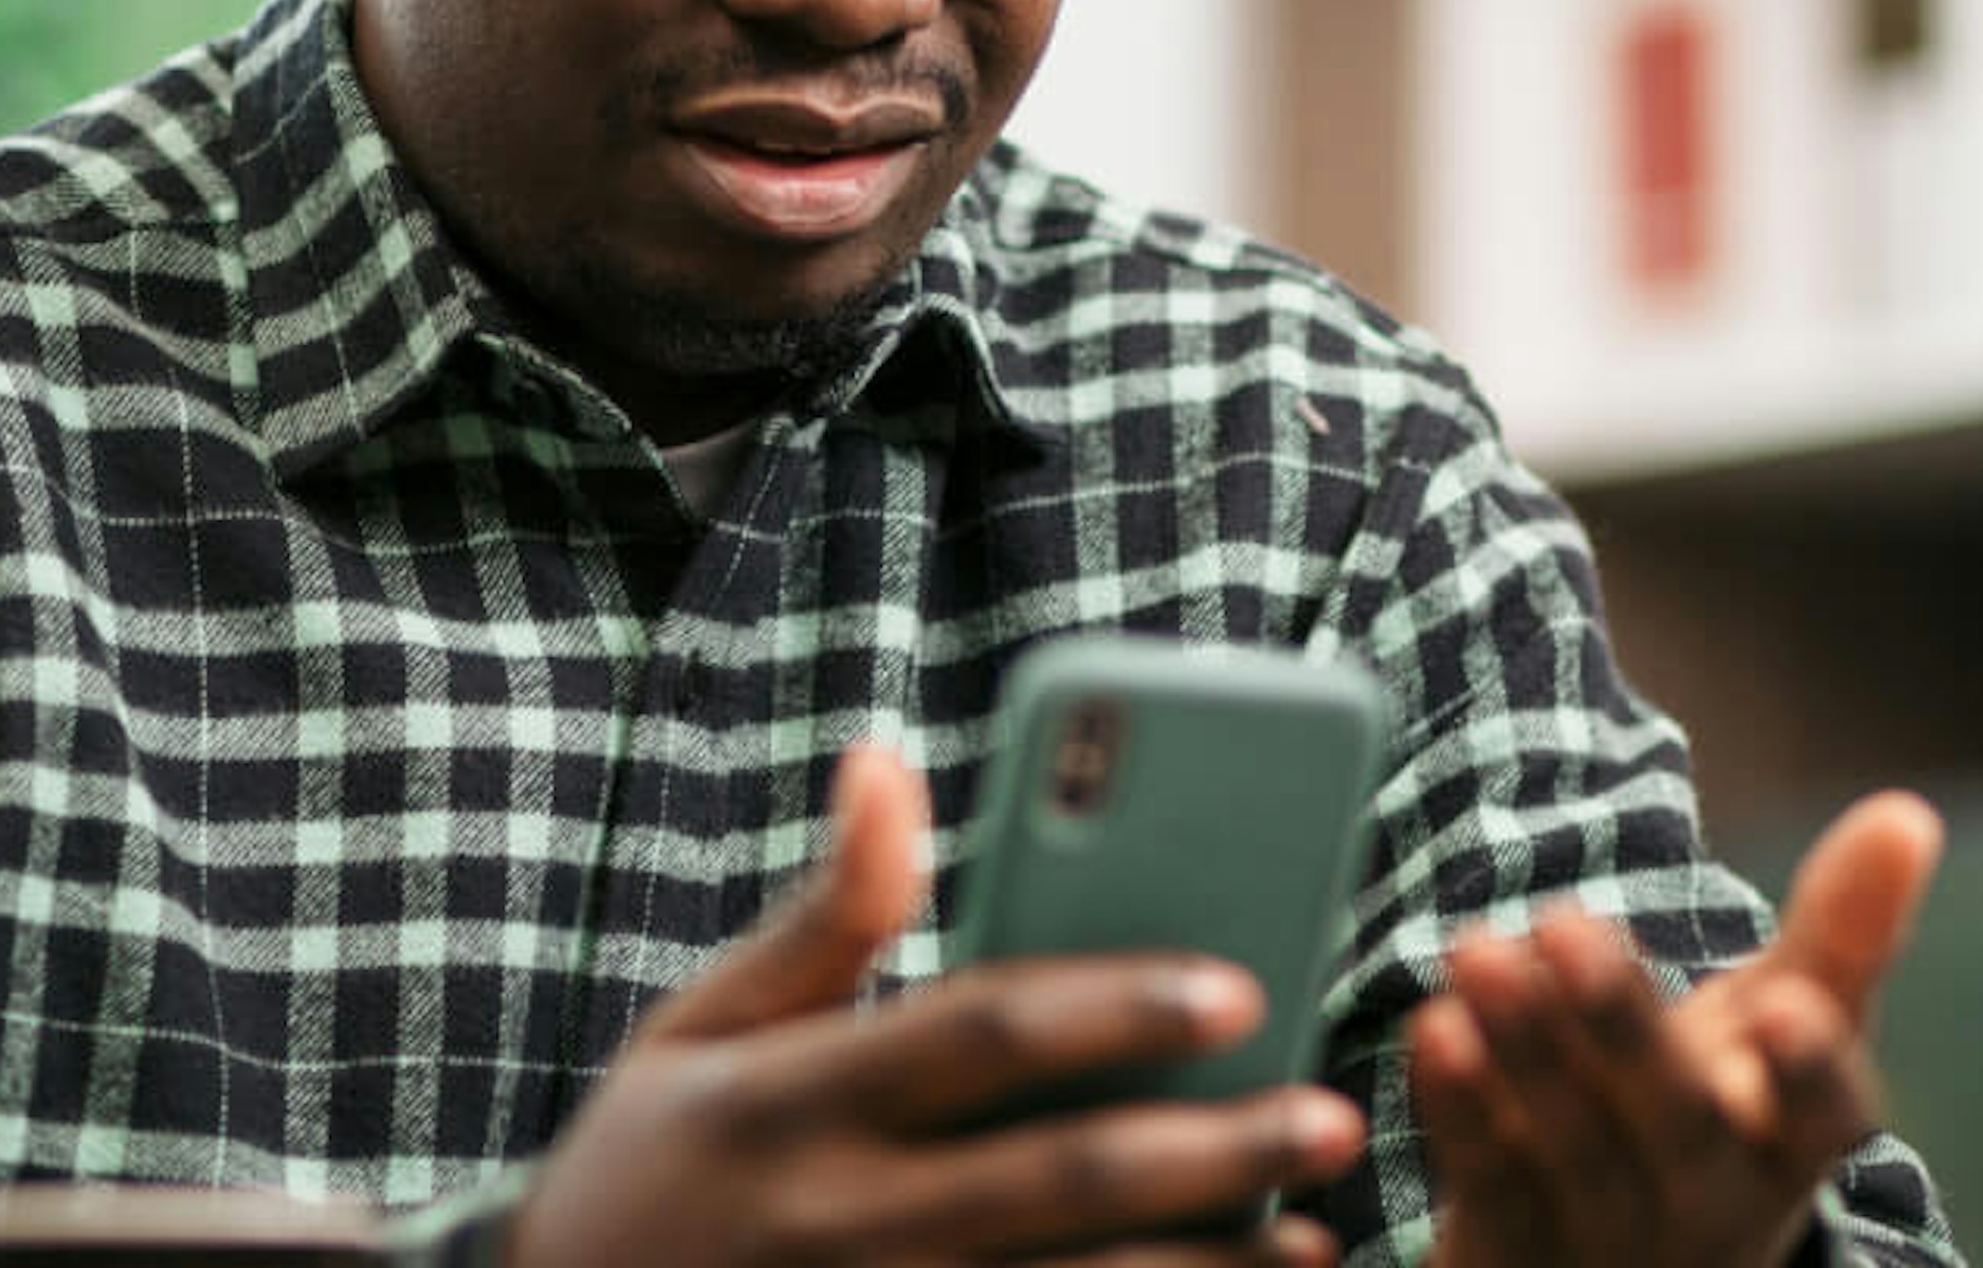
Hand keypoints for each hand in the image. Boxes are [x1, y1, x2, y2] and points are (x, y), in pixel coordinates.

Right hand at [509, 745, 1368, 1267]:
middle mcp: (841, 1219)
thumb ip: (820, 915)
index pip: (980, 1034)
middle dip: (1211, 1150)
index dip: (1114, 1007)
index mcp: (794, 1099)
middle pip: (1057, 1179)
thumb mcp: (701, 1029)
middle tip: (1333, 1117)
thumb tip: (888, 763)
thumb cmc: (649, 1164)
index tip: (1239, 986)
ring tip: (1321, 1235)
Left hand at [1407, 790, 1943, 1267]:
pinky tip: (1435, 1027)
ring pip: (1567, 1145)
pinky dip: (1460, 1110)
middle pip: (1673, 1120)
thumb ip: (1843, 930)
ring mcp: (1611, 1236)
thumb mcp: (1788, 1026)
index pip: (1823, 1114)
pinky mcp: (1515, 1252)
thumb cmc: (1726, 1110)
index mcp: (1792, 1142)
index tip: (1790, 1005)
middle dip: (1621, 1027)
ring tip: (1479, 949)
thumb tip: (1908, 812)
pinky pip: (1488, 1181)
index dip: (1810, 1067)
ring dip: (1523, 1048)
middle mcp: (1711, 1198)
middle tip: (1567, 925)